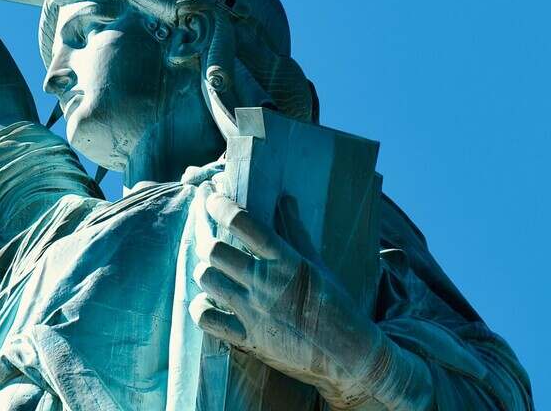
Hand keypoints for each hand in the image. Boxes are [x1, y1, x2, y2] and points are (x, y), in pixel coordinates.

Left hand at [190, 192, 485, 409]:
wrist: (349, 355)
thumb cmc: (336, 304)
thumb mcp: (317, 264)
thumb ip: (296, 231)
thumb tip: (284, 198)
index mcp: (286, 260)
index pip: (243, 223)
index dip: (221, 205)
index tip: (211, 197)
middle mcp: (266, 283)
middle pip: (216, 251)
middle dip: (207, 239)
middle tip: (207, 236)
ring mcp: (254, 312)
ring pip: (207, 280)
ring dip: (204, 271)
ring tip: (210, 269)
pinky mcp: (249, 340)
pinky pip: (208, 320)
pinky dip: (201, 308)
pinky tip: (207, 301)